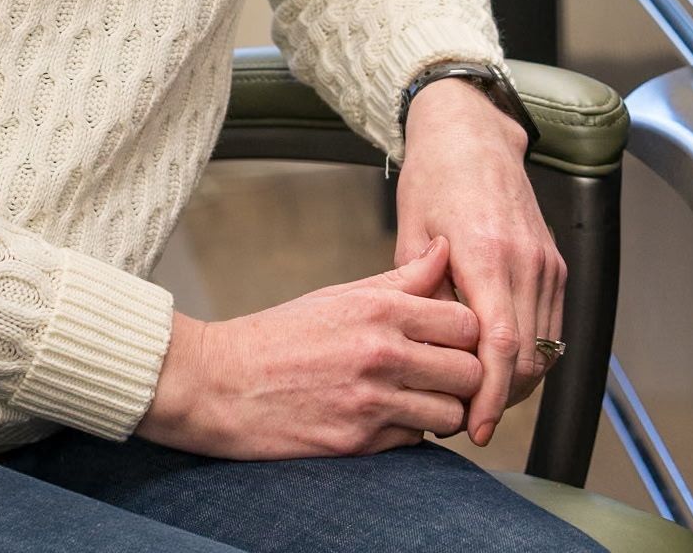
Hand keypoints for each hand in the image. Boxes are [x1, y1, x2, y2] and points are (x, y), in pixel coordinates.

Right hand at [136, 235, 481, 457]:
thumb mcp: (342, 294)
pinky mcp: (360, 443)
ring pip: (450, 414)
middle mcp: (382, 353)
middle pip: (469, 370)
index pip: (465, 321)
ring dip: (442, 408)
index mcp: (379, 309)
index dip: (467, 332)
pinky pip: (415, 442)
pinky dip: (411, 432)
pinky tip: (389, 417)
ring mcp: (372, 402)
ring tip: (420, 397)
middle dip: (465, 374)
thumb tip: (444, 249)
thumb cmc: (283, 335)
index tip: (453, 337)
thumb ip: (401, 279)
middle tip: (446, 372)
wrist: (224, 384)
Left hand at [393, 79, 566, 447]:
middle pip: (527, 357)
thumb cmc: (434, 177)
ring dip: (517, 381)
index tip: (475, 427)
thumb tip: (425, 354)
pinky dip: (530, 353)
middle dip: (500, 398)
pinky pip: (551, 325)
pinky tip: (498, 361)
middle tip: (464, 417)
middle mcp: (525, 260)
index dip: (491, 395)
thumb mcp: (411, 233)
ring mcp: (546, 262)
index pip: (500, 344)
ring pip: (545, 348)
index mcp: (486, 252)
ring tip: (478, 395)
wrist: (472, 132)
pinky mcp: (554, 262)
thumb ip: (421, 294)